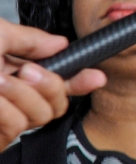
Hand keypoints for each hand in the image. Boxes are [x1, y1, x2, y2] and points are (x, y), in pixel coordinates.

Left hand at [0, 18, 105, 148]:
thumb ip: (30, 38)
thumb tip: (60, 43)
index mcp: (12, 70)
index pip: (57, 78)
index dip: (81, 79)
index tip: (97, 77)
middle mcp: (13, 95)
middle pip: (59, 101)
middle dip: (51, 85)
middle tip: (27, 71)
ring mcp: (6, 118)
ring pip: (44, 114)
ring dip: (22, 95)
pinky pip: (20, 125)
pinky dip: (5, 110)